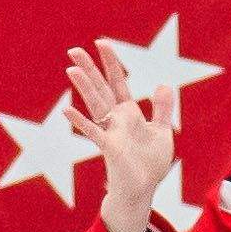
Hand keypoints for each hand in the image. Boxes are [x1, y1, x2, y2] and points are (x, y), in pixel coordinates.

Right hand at [70, 46, 182, 231]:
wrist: (144, 188)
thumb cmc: (150, 163)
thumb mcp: (162, 130)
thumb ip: (163, 108)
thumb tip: (163, 83)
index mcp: (128, 112)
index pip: (117, 82)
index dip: (111, 63)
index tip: (102, 43)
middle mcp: (116, 119)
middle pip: (101, 88)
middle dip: (90, 69)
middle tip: (74, 50)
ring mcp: (111, 131)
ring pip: (95, 104)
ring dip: (84, 87)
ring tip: (72, 69)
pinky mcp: (110, 147)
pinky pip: (94, 132)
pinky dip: (81, 121)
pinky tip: (67, 110)